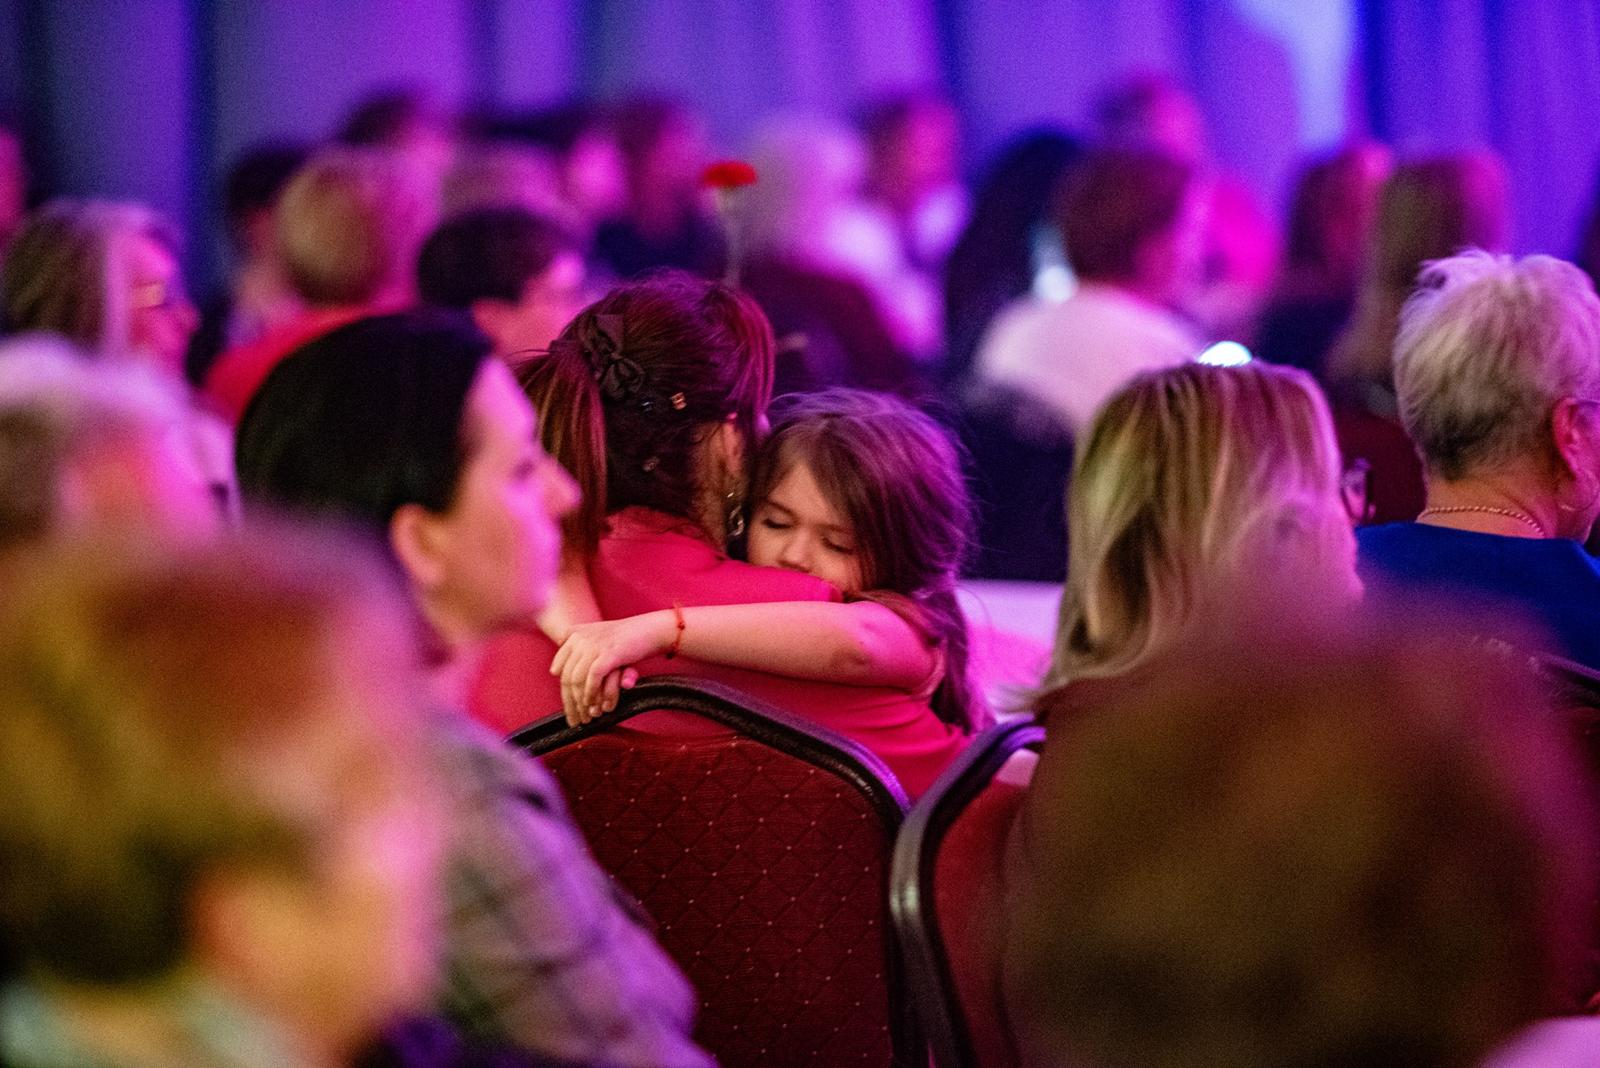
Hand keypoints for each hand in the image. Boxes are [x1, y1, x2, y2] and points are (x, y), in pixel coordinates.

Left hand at [550, 614, 669, 725]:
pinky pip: (592, 679)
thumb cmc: (626, 638)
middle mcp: (581, 638)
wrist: (650, 629)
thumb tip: (554, 670)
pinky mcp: (607, 654)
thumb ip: (577, 649)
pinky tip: (595, 706)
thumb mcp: (597, 637)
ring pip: (577, 680)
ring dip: (581, 703)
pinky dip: (592, 695)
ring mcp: (593, 645)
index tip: (569, 709)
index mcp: (575, 634)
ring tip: (587, 718)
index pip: (560, 668)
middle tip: (576, 721)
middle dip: (570, 703)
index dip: (563, 691)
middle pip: (567, 677)